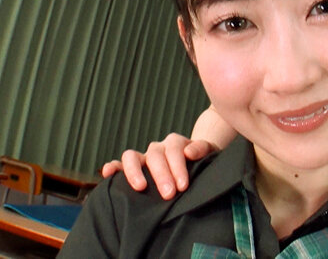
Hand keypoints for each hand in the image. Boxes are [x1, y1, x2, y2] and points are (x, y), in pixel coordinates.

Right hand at [100, 133, 217, 198]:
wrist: (196, 159)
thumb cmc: (203, 160)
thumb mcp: (209, 152)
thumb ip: (202, 149)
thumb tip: (189, 152)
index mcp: (176, 143)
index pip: (174, 152)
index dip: (177, 168)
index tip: (182, 187)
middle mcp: (158, 148)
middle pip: (155, 156)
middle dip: (161, 175)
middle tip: (168, 195)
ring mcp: (144, 156)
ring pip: (132, 156)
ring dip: (135, 171)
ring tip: (140, 187)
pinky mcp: (133, 166)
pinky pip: (119, 163)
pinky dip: (113, 167)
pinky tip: (107, 173)